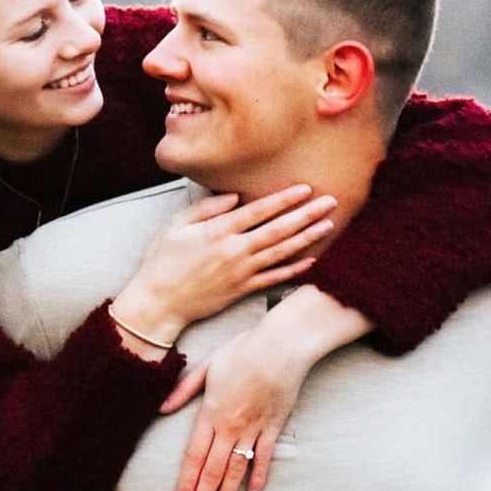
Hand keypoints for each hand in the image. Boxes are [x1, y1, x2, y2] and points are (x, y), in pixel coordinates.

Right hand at [110, 186, 336, 345]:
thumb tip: (233, 197)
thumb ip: (205, 209)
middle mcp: (234, 251)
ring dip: (307, 238)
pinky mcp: (242, 290)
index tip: (304, 188)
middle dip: (306, 215)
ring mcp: (241, 272)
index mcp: (217, 231)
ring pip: (281, 252)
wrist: (159, 302)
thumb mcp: (175, 226)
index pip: (258, 211)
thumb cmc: (162, 261)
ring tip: (328, 225)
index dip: (283, 199)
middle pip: (278, 230)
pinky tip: (313, 260)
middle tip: (330, 201)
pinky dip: (294, 270)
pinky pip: (274, 278)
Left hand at [164, 326, 310, 490]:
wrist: (280, 347)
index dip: (187, 481)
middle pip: (213, 470)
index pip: (194, 456)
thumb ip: (183, 390)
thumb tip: (161, 408)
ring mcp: (253, 429)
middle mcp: (230, 427)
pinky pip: (264, 458)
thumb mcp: (206, 366)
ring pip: (236, 470)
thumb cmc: (241, 352)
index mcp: (210, 414)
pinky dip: (258, 477)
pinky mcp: (273, 427)